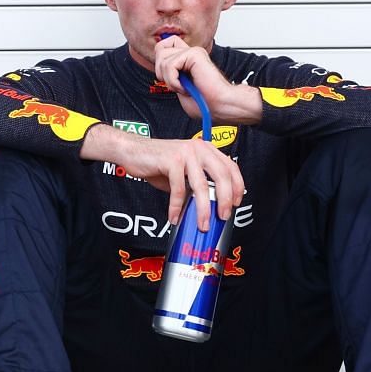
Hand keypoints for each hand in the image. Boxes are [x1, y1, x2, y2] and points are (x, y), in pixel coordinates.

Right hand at [120, 135, 245, 233]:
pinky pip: (178, 189)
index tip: (236, 203)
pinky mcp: (171, 160)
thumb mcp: (183, 172)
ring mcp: (186, 153)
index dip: (237, 186)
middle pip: (222, 176)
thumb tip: (209, 207)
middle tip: (223, 216)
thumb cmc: (158, 162)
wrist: (133, 151)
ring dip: (203, 209)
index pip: (230, 167)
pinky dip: (176, 206)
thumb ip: (197, 184)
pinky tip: (174, 217)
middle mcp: (199, 148)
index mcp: (206, 149)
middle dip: (225, 200)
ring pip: (201, 185)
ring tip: (202, 223)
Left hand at [153, 36, 262, 124]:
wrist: (220, 105)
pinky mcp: (194, 54)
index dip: (160, 66)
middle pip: (160, 48)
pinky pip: (170, 64)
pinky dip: (173, 81)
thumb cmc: (205, 102)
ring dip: (169, 78)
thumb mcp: (179, 88)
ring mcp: (193, 52)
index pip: (163, 49)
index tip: (171, 80)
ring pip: (162, 56)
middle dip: (161, 71)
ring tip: (183, 87)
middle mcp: (190, 53)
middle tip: (176, 84)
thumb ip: (168, 75)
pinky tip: (186, 87)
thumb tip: (159, 67)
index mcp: (187, 60)